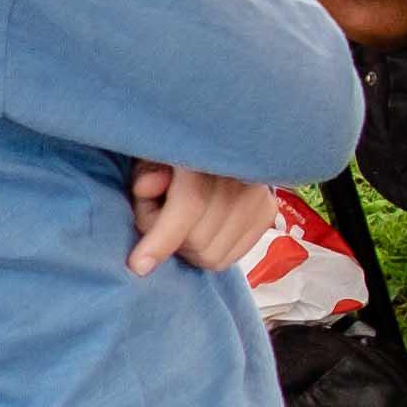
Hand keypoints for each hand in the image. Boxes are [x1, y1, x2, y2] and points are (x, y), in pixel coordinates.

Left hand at [123, 162, 283, 277]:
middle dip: (170, 239)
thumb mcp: (151, 154)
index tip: (139, 265)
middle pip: (198, 239)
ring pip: (214, 255)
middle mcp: (242, 173)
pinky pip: (231, 256)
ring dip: (189, 247)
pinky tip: (202, 231)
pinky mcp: (267, 210)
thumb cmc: (176, 149)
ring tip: (181, 223)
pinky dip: (210, 250)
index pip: (191, 203)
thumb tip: (147, 188)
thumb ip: (146, 171)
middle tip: (157, 215)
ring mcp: (260, 195)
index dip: (163, 237)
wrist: (220, 140)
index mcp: (209, 152)